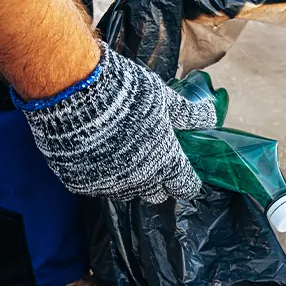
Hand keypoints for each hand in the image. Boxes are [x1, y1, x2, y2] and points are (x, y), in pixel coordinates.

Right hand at [13, 42, 215, 203]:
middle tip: (153, 157)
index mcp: (166, 162)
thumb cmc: (126, 92)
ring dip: (130, 179)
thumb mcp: (163, 98)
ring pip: (126, 192)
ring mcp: (109, 185)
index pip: (185, 186)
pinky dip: (100, 174)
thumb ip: (188, 114)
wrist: (73, 92)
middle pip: (156, 194)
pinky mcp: (80, 183)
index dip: (187, 180)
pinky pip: (97, 186)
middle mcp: (140, 180)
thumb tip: (212, 116)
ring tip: (123, 154)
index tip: (184, 172)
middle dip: (158, 180)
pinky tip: (96, 153)